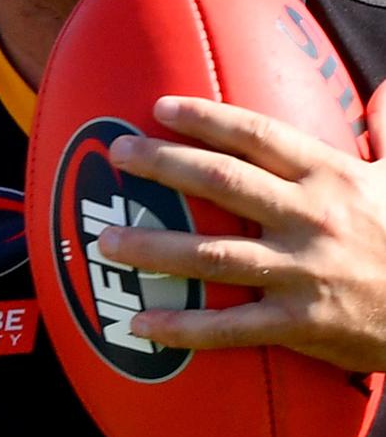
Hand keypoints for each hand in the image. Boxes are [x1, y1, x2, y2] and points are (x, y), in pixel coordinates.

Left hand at [98, 81, 385, 371]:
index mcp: (329, 176)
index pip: (256, 135)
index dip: (204, 118)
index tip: (158, 108)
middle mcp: (310, 217)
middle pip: (222, 181)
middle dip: (163, 164)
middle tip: (118, 155)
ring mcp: (301, 271)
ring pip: (213, 254)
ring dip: (154, 247)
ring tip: (106, 241)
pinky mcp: (299, 322)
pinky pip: (229, 328)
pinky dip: (183, 328)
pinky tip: (141, 324)